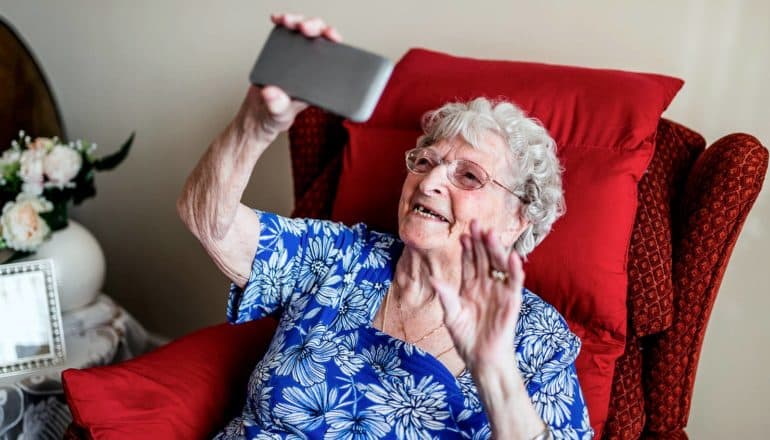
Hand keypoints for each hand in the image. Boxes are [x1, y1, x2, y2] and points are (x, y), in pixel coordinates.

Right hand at [235, 13, 343, 143]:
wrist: (258, 116)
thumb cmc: (276, 117)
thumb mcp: (279, 116)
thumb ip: (278, 107)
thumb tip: (272, 93)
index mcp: (319, 80)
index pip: (334, 56)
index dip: (334, 42)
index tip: (329, 35)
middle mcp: (310, 67)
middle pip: (320, 38)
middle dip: (315, 27)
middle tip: (304, 28)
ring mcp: (296, 59)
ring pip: (304, 33)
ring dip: (298, 22)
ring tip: (288, 21)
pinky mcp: (280, 54)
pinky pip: (285, 35)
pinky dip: (282, 24)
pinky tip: (278, 21)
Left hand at [431, 220, 524, 370]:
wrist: (481, 358)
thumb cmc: (466, 338)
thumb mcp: (452, 315)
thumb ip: (446, 296)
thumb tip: (433, 278)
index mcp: (470, 287)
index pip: (469, 262)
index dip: (467, 249)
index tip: (462, 235)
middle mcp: (486, 285)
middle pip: (484, 258)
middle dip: (480, 241)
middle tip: (476, 224)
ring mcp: (499, 292)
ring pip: (499, 265)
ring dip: (496, 249)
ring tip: (490, 234)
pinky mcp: (511, 301)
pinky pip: (514, 282)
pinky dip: (515, 269)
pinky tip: (512, 256)